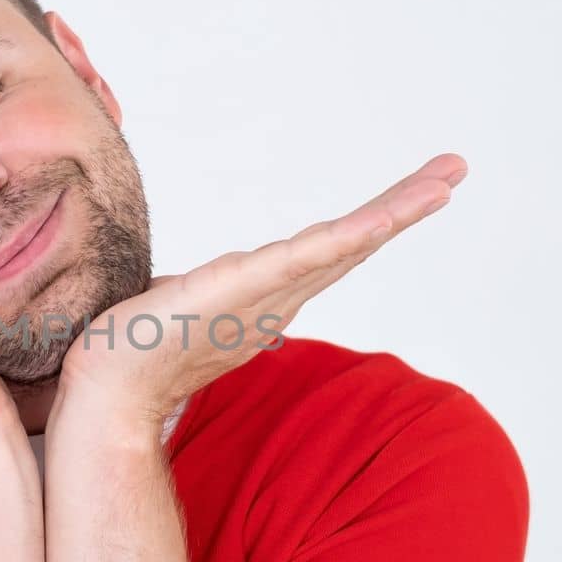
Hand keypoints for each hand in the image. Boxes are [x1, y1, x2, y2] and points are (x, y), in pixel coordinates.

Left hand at [51, 153, 467, 434]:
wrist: (108, 391)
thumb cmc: (130, 352)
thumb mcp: (173, 306)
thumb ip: (192, 292)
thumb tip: (179, 286)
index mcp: (265, 299)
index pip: (328, 253)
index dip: (371, 225)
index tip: (411, 196)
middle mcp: (279, 299)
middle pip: (355, 243)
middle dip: (406, 206)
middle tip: (453, 171)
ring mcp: (269, 296)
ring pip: (347, 245)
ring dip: (398, 210)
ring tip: (443, 181)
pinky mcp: (250, 290)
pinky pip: (313, 256)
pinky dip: (355, 235)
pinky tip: (388, 216)